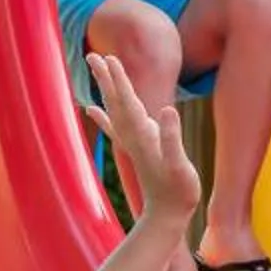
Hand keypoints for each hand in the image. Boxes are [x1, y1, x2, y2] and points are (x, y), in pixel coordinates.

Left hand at [82, 52, 199, 228]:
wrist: (167, 215)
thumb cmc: (179, 191)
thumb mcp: (180, 165)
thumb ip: (173, 139)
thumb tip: (169, 109)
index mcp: (144, 135)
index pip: (129, 101)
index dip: (120, 79)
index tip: (111, 58)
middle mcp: (134, 136)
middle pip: (116, 101)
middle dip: (106, 78)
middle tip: (93, 55)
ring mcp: (133, 142)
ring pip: (115, 109)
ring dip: (105, 88)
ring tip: (96, 68)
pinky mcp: (136, 149)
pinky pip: (115, 127)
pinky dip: (102, 115)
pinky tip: (89, 108)